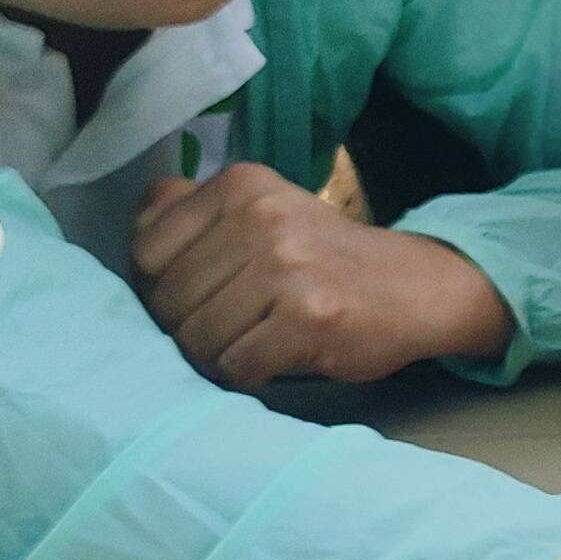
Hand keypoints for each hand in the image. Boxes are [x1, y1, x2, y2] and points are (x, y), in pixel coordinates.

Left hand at [136, 166, 511, 387]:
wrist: (420, 287)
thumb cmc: (329, 258)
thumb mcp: (265, 210)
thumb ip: (197, 210)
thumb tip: (140, 214)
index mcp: (243, 185)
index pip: (146, 251)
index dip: (160, 287)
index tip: (197, 296)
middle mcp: (261, 217)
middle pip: (167, 301)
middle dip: (189, 328)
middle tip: (232, 327)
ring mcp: (287, 267)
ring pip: (196, 340)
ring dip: (218, 356)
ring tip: (254, 342)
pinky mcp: (309, 318)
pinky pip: (236, 367)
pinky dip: (249, 374)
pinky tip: (276, 358)